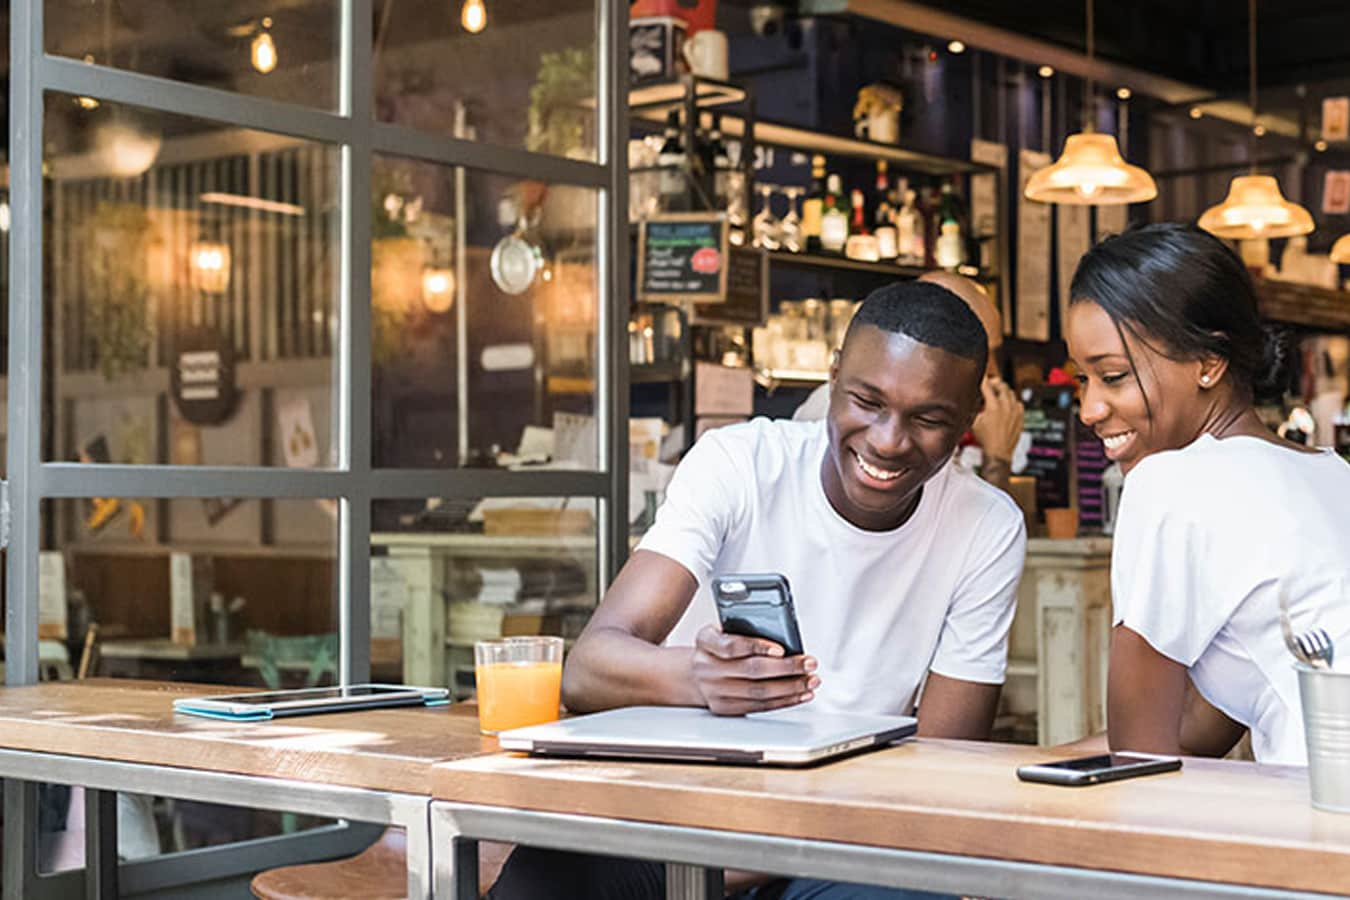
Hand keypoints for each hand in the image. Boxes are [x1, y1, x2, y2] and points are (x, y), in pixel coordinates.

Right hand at [690, 625, 819, 715]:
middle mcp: (706, 667)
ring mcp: (714, 691)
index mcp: (705, 641)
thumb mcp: (724, 630)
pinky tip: (799, 694)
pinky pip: (758, 707)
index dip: (757, 647)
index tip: (781, 648)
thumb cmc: (718, 647)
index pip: (731, 645)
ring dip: (790, 687)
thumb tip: (785, 636)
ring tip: (810, 680)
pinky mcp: (724, 708)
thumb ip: (746, 629)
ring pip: (758, 692)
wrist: (695, 672)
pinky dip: (783, 701)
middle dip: (786, 668)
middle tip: (809, 663)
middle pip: (751, 670)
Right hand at [971, 376, 1023, 462]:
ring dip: (1004, 392)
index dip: (984, 380)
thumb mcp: (974, 422)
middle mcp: (1006, 406)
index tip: (982, 376)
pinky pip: (1018, 403)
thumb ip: (974, 408)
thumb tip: (972, 399)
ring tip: (998, 395)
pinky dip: (1012, 401)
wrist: (998, 452)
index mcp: (993, 406)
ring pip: (1011, 393)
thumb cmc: (985, 439)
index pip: (988, 386)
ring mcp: (1015, 411)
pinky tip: (1007, 406)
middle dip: (995, 383)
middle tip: (990, 384)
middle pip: (1002, 386)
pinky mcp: (1021, 417)